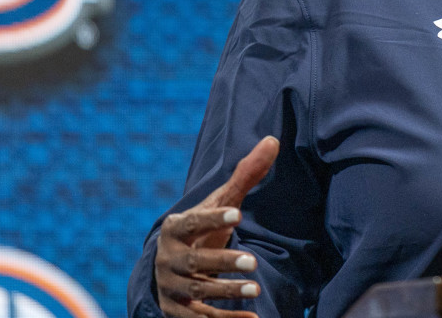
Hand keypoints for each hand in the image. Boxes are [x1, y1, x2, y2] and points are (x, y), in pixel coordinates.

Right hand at [154, 137, 279, 316]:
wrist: (172, 265)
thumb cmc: (204, 228)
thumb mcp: (220, 204)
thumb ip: (245, 176)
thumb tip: (273, 140)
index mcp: (175, 229)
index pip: (193, 222)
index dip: (213, 218)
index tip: (238, 213)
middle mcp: (169, 259)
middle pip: (195, 262)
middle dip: (223, 262)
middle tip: (253, 262)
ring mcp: (171, 287)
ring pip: (198, 291)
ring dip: (227, 291)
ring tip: (255, 288)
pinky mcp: (178, 311)